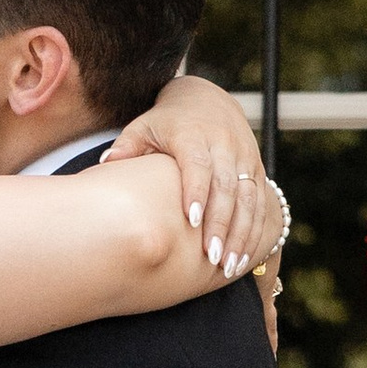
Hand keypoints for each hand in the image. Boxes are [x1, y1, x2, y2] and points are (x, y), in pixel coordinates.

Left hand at [102, 73, 268, 277]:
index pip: (198, 165)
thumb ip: (127, 145)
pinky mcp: (256, 168)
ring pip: (248, 199)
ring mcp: (244, 157)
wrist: (207, 100)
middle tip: (212, 257)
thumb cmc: (166, 122)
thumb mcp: (144, 126)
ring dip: (241, 234)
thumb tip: (105, 163)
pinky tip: (243, 259)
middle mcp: (224, 145)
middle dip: (221, 224)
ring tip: (229, 267)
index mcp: (195, 135)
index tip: (191, 221)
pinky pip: (261, 203)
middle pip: (226, 187)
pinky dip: (254, 232)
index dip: (197, 191)